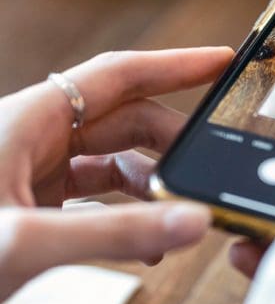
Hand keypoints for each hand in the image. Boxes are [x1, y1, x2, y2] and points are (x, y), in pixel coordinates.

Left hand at [0, 47, 233, 301]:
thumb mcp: (25, 240)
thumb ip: (114, 234)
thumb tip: (191, 223)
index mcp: (32, 120)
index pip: (121, 75)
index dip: (176, 65)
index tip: (221, 63)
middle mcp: (36, 138)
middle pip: (125, 120)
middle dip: (172, 140)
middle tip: (211, 160)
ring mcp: (35, 173)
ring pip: (113, 162)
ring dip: (151, 184)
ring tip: (178, 211)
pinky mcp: (33, 205)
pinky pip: (96, 199)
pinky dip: (126, 214)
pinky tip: (143, 241)